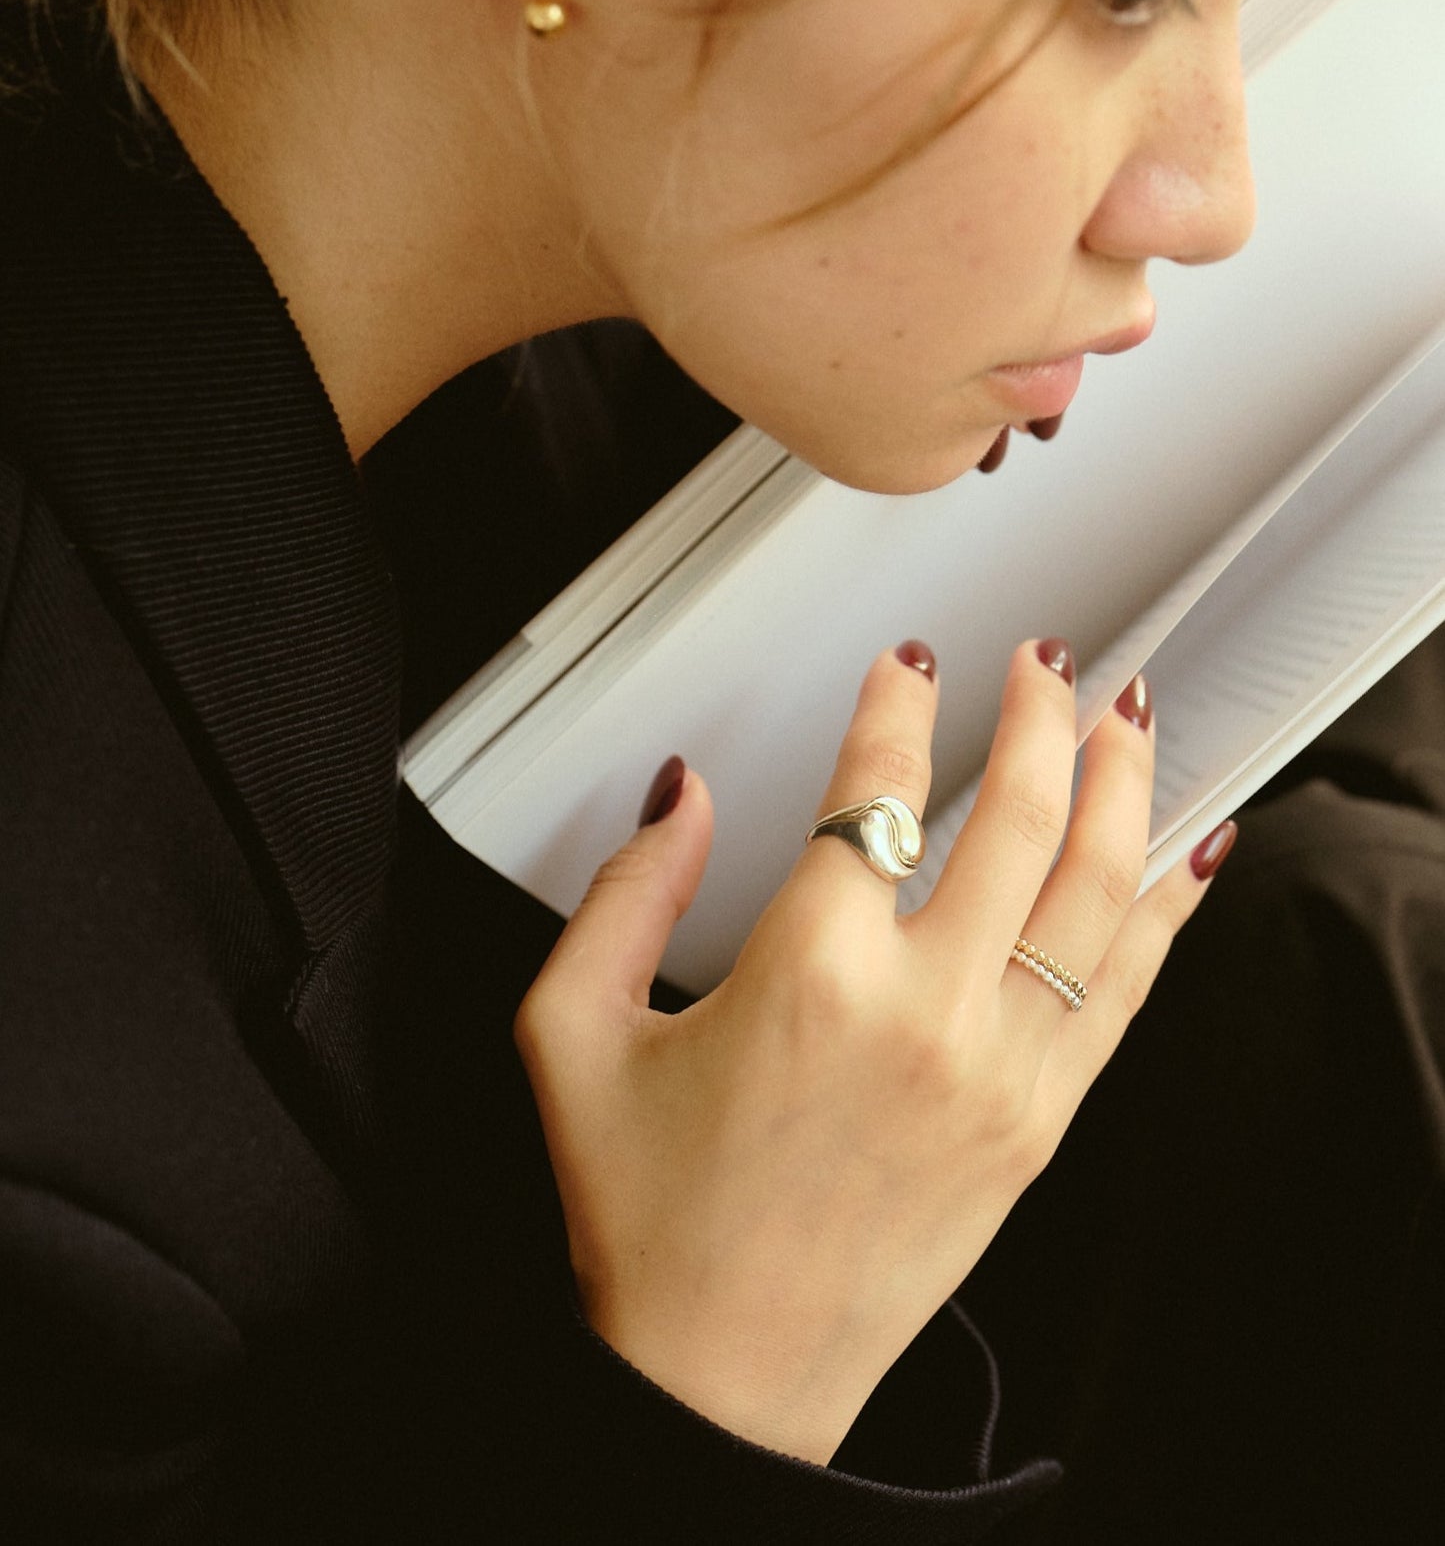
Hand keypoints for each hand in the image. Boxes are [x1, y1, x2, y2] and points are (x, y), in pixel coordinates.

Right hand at [514, 640, 1219, 1462]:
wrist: (723, 1378)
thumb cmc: (648, 1217)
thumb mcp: (572, 1037)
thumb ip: (621, 894)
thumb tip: (684, 797)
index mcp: (810, 977)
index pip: (879, 792)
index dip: (899, 704)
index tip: (909, 666)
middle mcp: (925, 1013)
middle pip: (1019, 813)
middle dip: (1040, 712)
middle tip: (1043, 663)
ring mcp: (1000, 1072)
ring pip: (1097, 887)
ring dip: (1121, 782)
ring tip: (1128, 715)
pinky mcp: (1040, 1124)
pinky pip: (1128, 988)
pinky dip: (1164, 906)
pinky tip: (1183, 848)